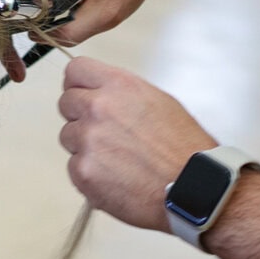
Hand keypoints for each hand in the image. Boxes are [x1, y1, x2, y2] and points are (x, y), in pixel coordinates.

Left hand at [57, 57, 214, 232]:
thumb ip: (122, 94)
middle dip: (80, 116)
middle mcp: (98, 108)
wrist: (193, 187)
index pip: (75, 70)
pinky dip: (90, 173)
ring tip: (117, 159)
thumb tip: (100, 94)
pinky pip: (74, 166)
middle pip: (66, 103)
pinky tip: (116, 177)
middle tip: (104, 133)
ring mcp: (88, 141)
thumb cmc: (184, 147)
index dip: (78, 84)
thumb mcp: (158, 101)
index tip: (84, 94)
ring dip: (85, 146)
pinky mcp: (83, 172)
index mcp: (118, 86)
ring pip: (68, 136)